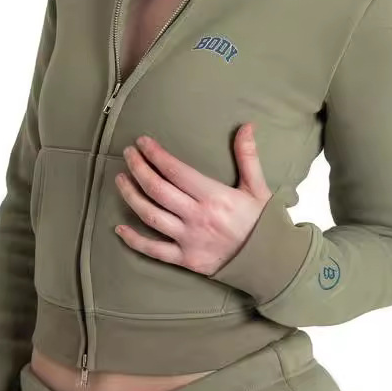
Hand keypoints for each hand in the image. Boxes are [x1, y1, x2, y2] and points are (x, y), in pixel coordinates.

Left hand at [113, 122, 272, 275]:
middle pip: (157, 189)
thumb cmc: (264, 224)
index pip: (176, 171)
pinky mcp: (186, 260)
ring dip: (131, 196)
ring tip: (120, 179)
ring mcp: (189, 240)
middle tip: (128, 154)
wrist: (271, 263)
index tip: (143, 142)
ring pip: (150, 216)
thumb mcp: (258, 188)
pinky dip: (134, 240)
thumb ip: (248, 156)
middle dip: (138, 168)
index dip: (156, 155)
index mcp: (215, 197)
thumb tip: (247, 126)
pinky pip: (154, 250)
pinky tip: (120, 228)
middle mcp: (198, 217)